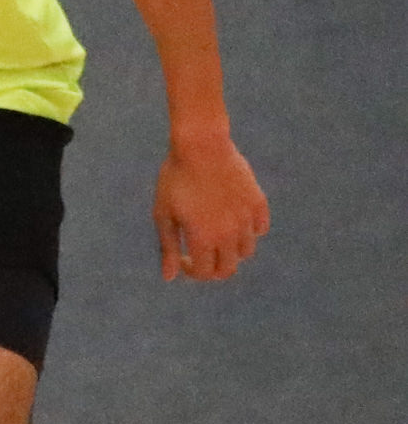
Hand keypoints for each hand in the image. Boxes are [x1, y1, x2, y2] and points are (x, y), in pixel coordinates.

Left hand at [154, 131, 268, 280]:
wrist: (201, 146)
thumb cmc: (175, 179)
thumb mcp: (164, 214)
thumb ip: (168, 248)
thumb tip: (169, 277)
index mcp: (204, 239)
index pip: (206, 273)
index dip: (192, 271)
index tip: (182, 256)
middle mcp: (229, 234)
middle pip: (229, 269)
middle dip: (213, 268)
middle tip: (200, 254)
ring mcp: (247, 219)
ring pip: (246, 251)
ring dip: (230, 250)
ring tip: (214, 233)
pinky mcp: (258, 203)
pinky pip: (259, 229)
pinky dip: (248, 231)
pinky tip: (232, 219)